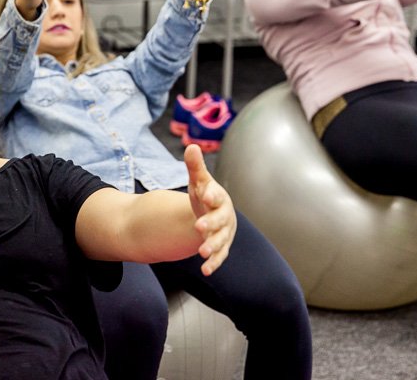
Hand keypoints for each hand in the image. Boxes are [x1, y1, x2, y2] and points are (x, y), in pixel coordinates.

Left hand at [185, 144, 235, 275]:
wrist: (213, 213)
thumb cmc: (205, 195)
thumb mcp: (199, 181)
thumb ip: (195, 167)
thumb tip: (191, 146)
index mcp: (219, 198)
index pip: (217, 196)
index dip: (212, 195)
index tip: (206, 194)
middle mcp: (224, 216)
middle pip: (220, 220)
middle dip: (211, 224)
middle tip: (199, 227)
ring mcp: (224, 233)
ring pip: (221, 240)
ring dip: (212, 246)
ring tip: (202, 251)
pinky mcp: (221, 247)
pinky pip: (219, 256)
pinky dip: (213, 263)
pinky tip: (205, 270)